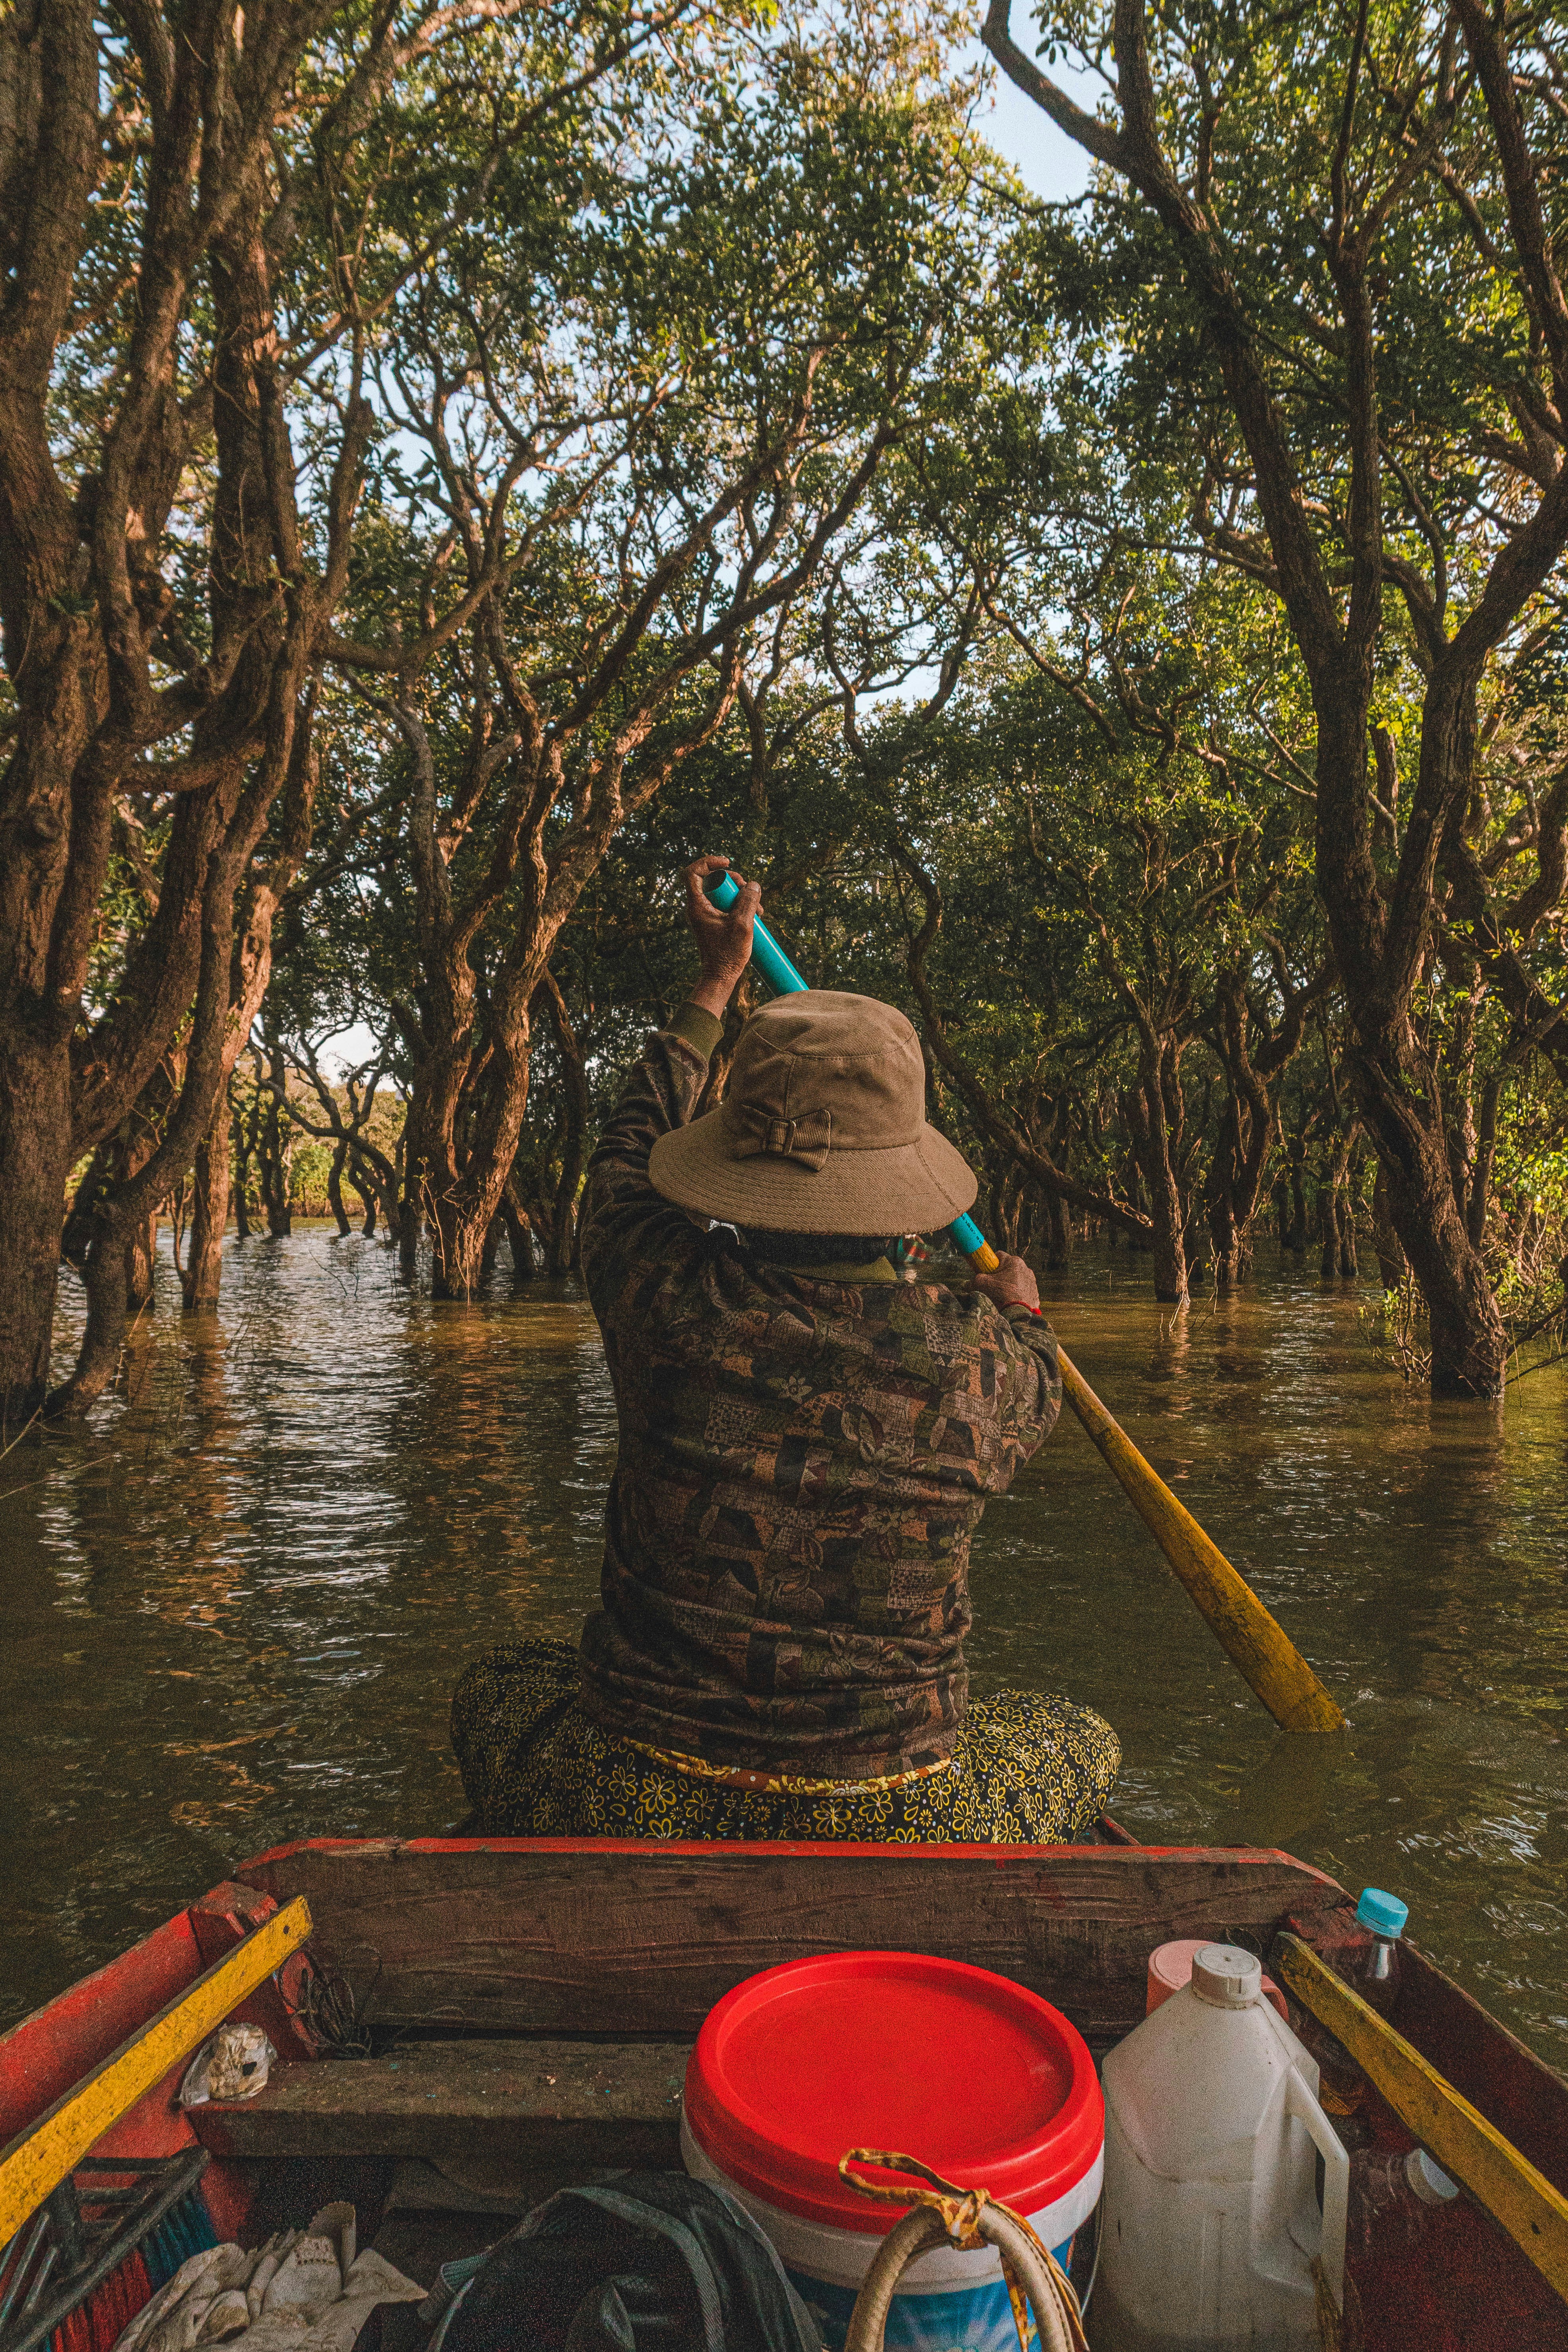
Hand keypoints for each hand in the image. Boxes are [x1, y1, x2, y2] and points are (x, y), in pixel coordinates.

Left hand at [684, 854, 759, 1016]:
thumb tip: (753, 884)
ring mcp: (705, 914)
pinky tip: (755, 915)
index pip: (692, 873)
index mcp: (697, 905)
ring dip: (741, 895)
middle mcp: (697, 907)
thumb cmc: (727, 955)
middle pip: (712, 879)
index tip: (727, 863)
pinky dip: (739, 905)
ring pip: (721, 892)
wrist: (720, 977)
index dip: (708, 862)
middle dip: (734, 881)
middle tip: (750, 891)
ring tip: (758, 909)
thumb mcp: (742, 925)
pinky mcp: (713, 920)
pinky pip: (725, 904)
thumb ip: (748, 901)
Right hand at [974, 1251, 1039, 1314]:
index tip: (986, 1272)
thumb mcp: (980, 1284)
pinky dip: (1017, 1295)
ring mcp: (1032, 1282)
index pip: (998, 1255)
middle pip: (1008, 1268)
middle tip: (992, 1286)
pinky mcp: (1035, 1294)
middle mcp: (1026, 1269)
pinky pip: (1024, 1291)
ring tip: (1002, 1296)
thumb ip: (972, 1281)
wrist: (1016, 1315)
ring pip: (1017, 1279)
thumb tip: (966, 1284)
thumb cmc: (999, 1295)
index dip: (990, 1263)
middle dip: (1000, 1275)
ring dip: (1010, 1285)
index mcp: (1014, 1261)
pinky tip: (1011, 1302)